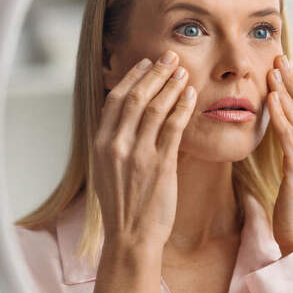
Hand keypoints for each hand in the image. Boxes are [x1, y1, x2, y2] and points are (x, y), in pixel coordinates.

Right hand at [94, 49, 194, 250]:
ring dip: (171, 85)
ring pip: (156, 108)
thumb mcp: (108, 169)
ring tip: (184, 71)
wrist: (131, 236)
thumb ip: (116, 143)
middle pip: (136, 97)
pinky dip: (182, 107)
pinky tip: (191, 95)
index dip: (133, 77)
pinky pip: (173, 128)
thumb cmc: (123, 205)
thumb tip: (128, 118)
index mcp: (101, 144)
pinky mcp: (160, 165)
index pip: (116, 99)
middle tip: (170, 56)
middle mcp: (116, 145)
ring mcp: (138, 155)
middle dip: (155, 72)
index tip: (147, 63)